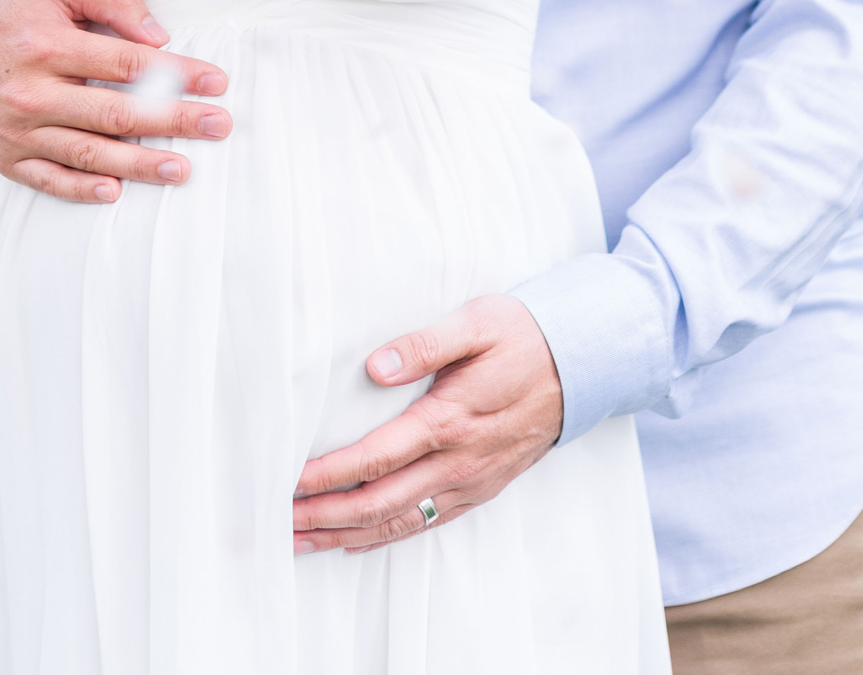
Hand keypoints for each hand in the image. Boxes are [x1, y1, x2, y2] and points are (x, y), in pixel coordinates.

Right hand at [0, 0, 231, 202]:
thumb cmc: (11, 10)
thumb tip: (158, 36)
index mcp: (47, 44)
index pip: (126, 63)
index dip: (176, 74)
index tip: (216, 82)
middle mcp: (31, 92)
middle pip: (115, 113)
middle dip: (173, 121)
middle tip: (219, 126)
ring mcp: (17, 130)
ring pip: (88, 153)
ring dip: (140, 164)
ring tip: (182, 169)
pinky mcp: (5, 157)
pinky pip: (49, 179)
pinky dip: (82, 189)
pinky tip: (117, 191)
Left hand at [291, 296, 562, 553]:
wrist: (582, 365)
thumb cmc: (523, 336)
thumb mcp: (476, 323)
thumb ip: (424, 344)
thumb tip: (375, 367)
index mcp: (449, 419)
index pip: (376, 457)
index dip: (330, 474)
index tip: (291, 481)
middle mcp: (458, 460)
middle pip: (379, 502)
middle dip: (326, 516)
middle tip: (280, 522)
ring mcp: (470, 480)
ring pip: (400, 521)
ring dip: (347, 534)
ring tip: (303, 540)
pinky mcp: (480, 487)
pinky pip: (427, 523)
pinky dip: (387, 537)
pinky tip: (358, 539)